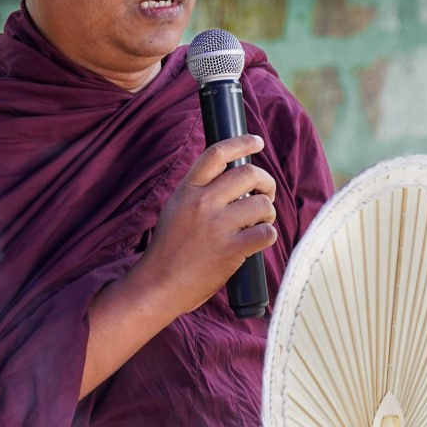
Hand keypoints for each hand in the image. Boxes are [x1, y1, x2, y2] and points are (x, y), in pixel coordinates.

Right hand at [132, 134, 276, 316]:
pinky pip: (266, 233)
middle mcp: (203, 203)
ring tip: (260, 222)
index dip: (241, 142)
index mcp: (187, 190)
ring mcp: (217, 226)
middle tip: (266, 194)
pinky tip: (258, 240)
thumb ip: (197, 192)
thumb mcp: (174, 210)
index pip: (216, 154)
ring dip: (268, 212)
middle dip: (265, 182)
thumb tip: (226, 178)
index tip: (256, 142)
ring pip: (262, 204)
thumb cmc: (168, 250)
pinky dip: (268, 234)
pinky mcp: (231, 250)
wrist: (158, 285)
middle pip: (248, 174)